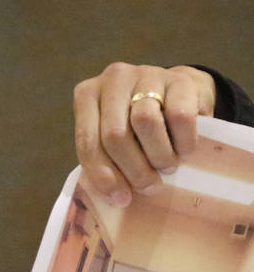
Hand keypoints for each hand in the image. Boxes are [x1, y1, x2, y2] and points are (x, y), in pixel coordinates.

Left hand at [73, 63, 215, 204]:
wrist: (176, 94)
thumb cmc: (135, 124)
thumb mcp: (111, 136)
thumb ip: (105, 158)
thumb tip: (116, 197)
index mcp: (87, 95)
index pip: (88, 141)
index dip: (103, 175)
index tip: (121, 198)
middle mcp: (113, 79)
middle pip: (115, 135)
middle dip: (133, 169)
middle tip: (149, 187)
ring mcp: (146, 73)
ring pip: (146, 123)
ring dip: (158, 156)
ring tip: (166, 168)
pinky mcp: (179, 78)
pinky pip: (180, 116)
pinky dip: (183, 142)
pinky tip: (184, 152)